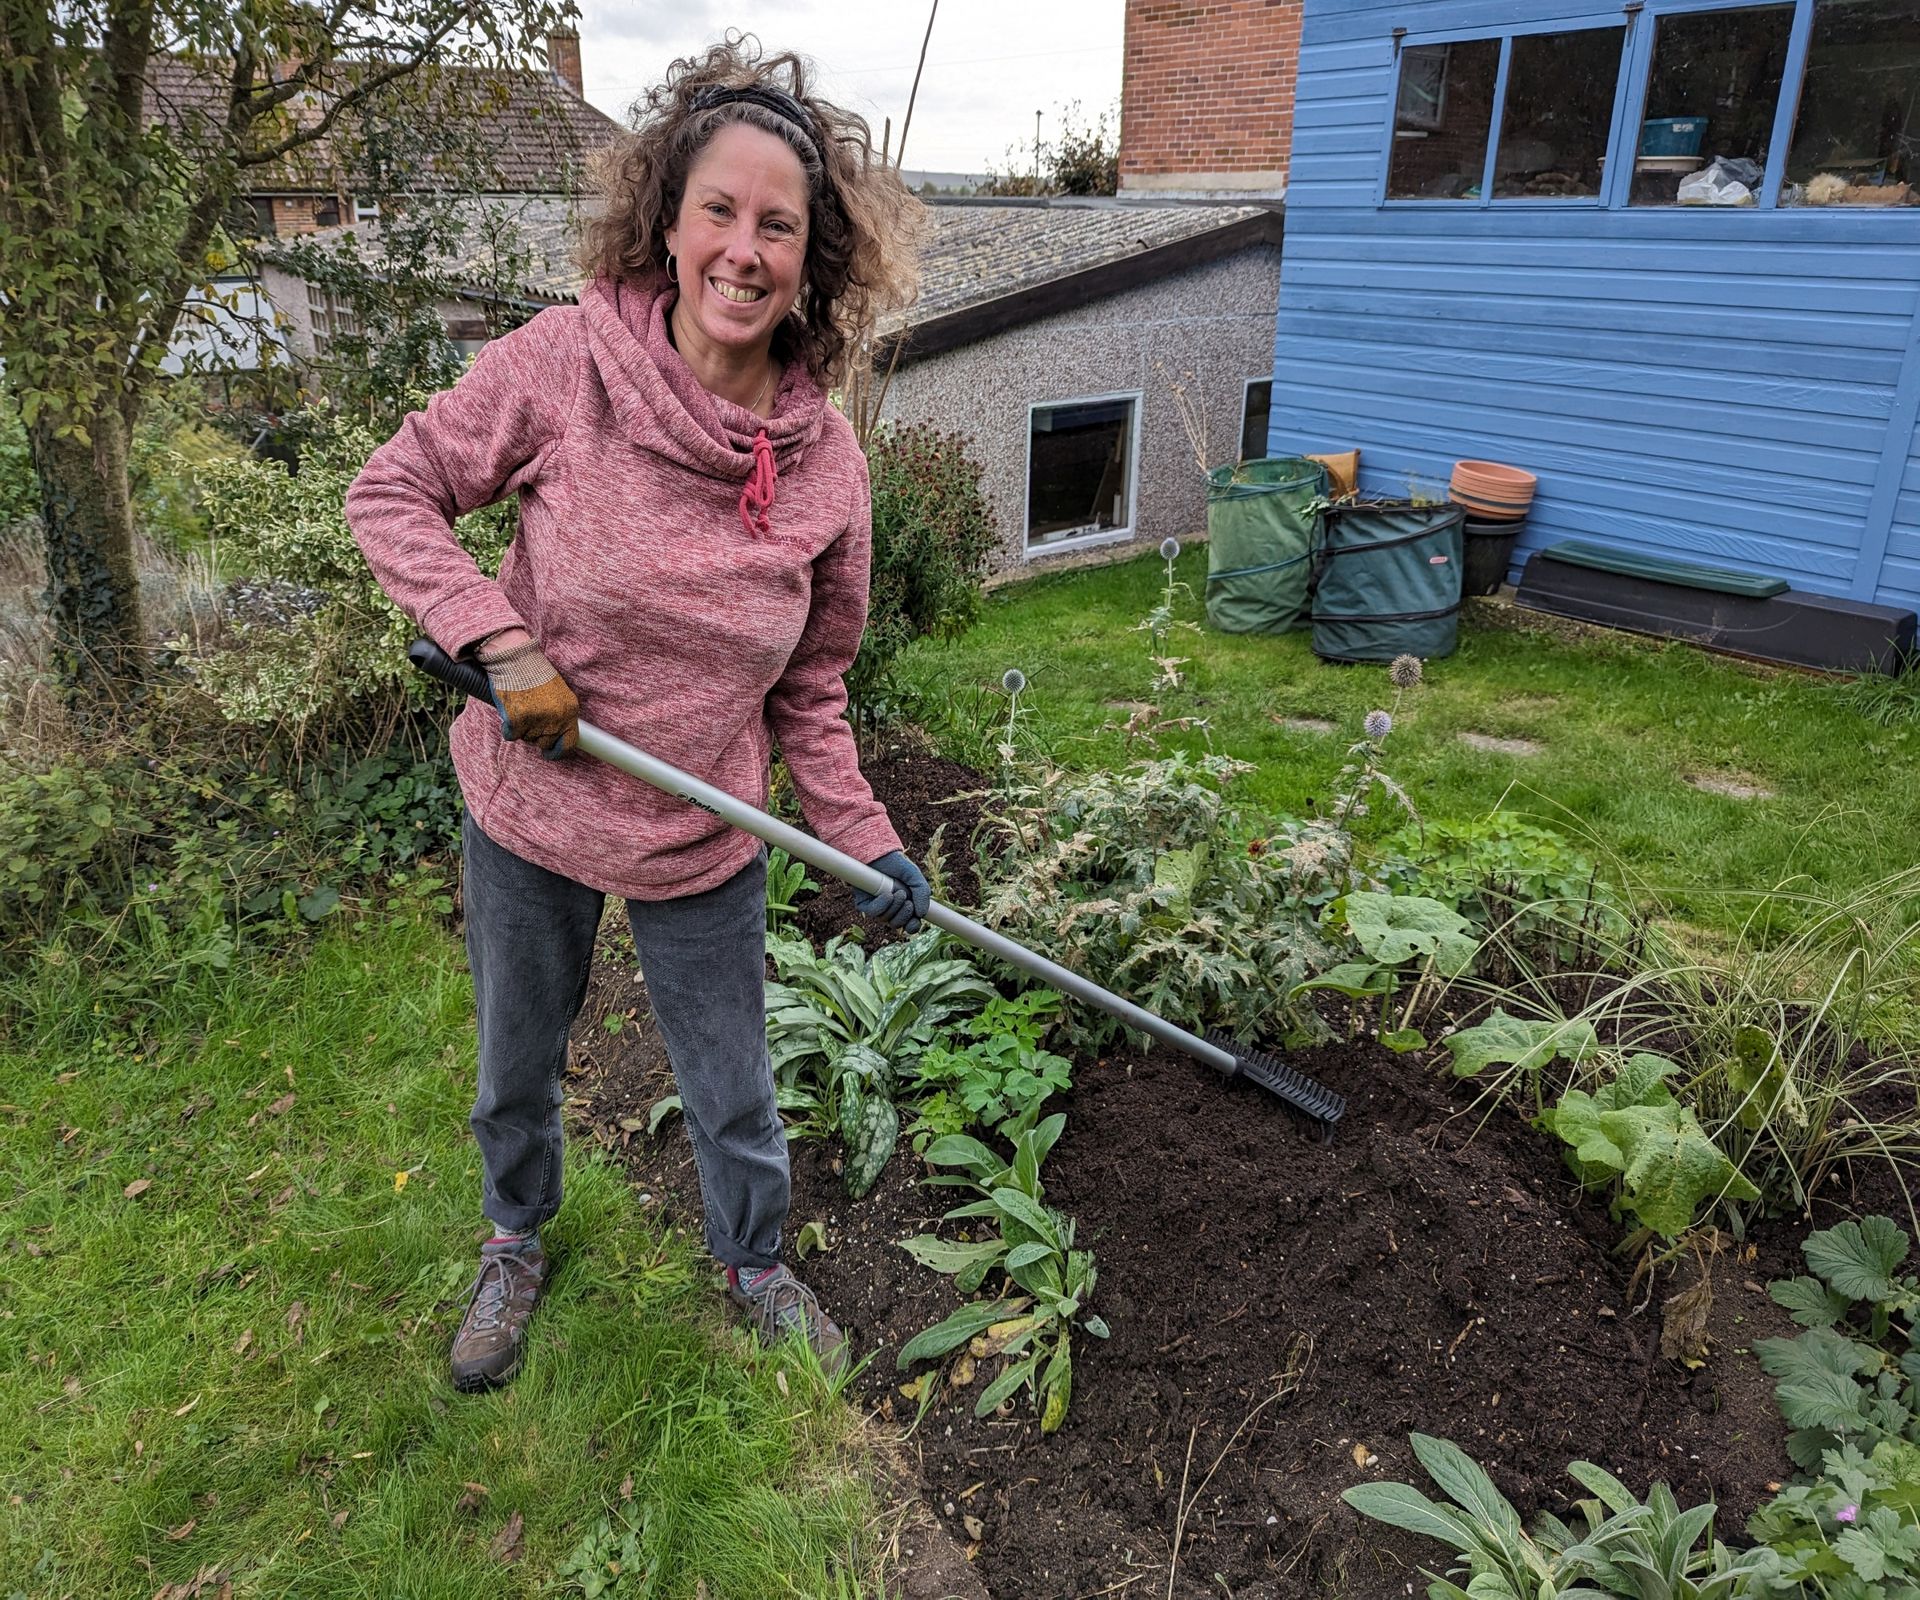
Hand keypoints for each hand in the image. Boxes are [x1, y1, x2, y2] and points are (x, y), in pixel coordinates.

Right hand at [475, 628, 578, 757]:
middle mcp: (556, 718)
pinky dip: (507, 727)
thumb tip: (557, 735)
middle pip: (545, 742)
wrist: (516, 659)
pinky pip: (511, 735)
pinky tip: (510, 711)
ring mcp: (537, 720)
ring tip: (521, 706)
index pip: (569, 742)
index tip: (550, 753)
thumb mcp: (558, 693)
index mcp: (570, 710)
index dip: (558, 751)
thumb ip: (561, 714)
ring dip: (521, 728)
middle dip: (535, 734)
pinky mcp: (517, 720)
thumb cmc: (535, 674)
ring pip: (526, 739)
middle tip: (529, 716)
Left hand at [855, 850, 929, 931]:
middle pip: (897, 925)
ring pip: (885, 919)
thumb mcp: (915, 878)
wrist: (880, 853)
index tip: (914, 922)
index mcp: (905, 905)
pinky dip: (882, 905)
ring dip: (894, 907)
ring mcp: (877, 907)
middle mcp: (890, 909)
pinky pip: (873, 912)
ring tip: (898, 892)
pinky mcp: (864, 903)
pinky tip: (887, 895)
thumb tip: (922, 914)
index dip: (912, 927)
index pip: (909, 924)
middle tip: (907, 901)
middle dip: (904, 915)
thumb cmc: (898, 865)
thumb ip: (922, 894)